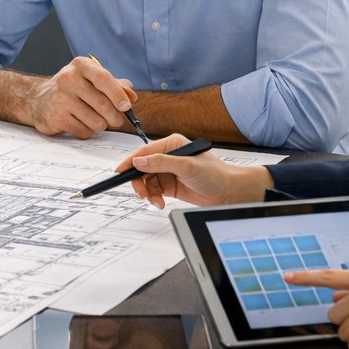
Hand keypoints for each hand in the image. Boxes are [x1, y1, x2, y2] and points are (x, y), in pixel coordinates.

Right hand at [22, 56, 135, 137]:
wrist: (38, 99)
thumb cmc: (72, 89)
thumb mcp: (91, 80)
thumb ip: (114, 85)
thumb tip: (132, 96)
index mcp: (81, 65)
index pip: (103, 79)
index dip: (118, 95)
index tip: (127, 106)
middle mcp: (68, 78)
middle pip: (102, 104)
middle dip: (115, 117)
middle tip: (116, 121)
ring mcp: (60, 98)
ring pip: (95, 121)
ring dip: (101, 126)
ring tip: (96, 121)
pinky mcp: (56, 117)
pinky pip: (83, 131)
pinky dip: (88, 132)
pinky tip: (81, 124)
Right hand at [116, 135, 270, 207]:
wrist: (230, 193)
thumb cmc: (216, 174)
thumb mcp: (187, 166)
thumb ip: (161, 163)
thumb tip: (139, 162)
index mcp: (171, 145)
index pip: (143, 152)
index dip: (129, 162)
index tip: (118, 172)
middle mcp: (168, 157)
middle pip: (141, 169)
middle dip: (138, 182)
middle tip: (141, 194)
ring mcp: (168, 172)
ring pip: (145, 182)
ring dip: (147, 193)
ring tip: (155, 201)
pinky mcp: (170, 186)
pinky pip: (153, 191)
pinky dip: (153, 198)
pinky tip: (160, 203)